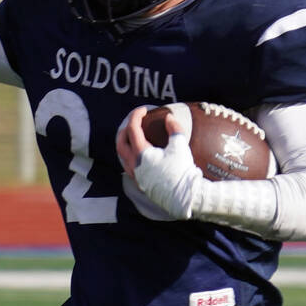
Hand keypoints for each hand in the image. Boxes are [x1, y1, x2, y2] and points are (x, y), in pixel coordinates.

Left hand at [117, 104, 205, 220]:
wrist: (184, 196)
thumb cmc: (182, 171)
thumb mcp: (180, 146)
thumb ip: (174, 129)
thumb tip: (169, 118)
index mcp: (141, 154)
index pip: (132, 129)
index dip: (136, 116)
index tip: (144, 110)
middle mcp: (134, 164)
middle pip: (121, 142)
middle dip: (125, 129)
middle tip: (136, 122)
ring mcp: (136, 174)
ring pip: (122, 155)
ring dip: (126, 143)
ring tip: (135, 136)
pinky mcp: (140, 182)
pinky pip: (129, 165)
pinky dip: (131, 155)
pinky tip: (141, 153)